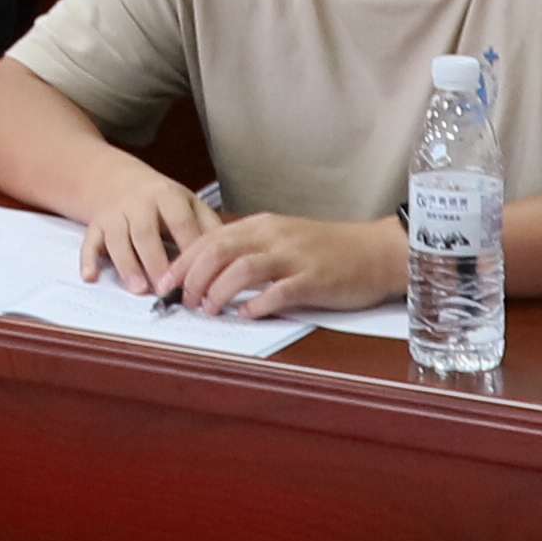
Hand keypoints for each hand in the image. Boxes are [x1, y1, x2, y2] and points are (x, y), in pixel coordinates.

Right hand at [67, 163, 223, 300]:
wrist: (118, 180)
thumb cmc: (163, 201)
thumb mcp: (189, 203)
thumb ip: (209, 226)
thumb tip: (232, 255)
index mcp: (167, 197)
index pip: (180, 223)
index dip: (189, 248)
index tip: (200, 275)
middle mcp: (138, 203)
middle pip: (146, 233)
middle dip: (156, 262)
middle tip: (167, 290)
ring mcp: (115, 214)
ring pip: (118, 239)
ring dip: (127, 265)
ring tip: (139, 289)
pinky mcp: (95, 225)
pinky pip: (90, 242)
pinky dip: (88, 260)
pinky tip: (91, 277)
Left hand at [170, 211, 404, 320]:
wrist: (377, 251)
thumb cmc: (327, 249)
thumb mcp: (282, 239)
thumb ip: (249, 250)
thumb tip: (210, 273)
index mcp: (261, 225)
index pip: (210, 238)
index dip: (183, 261)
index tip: (164, 283)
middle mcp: (274, 236)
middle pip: (219, 250)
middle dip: (193, 277)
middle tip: (180, 301)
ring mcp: (295, 256)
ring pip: (243, 268)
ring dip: (219, 291)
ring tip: (208, 310)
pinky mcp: (315, 279)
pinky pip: (280, 291)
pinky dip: (258, 304)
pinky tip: (246, 315)